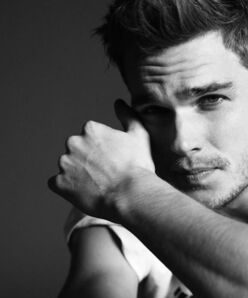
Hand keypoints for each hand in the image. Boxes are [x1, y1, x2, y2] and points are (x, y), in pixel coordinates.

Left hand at [48, 100, 154, 218]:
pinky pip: (58, 185)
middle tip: (105, 175)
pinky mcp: (59, 183)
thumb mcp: (139, 135)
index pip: (90, 138)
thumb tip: (119, 102)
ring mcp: (64, 163)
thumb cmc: (138, 166)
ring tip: (97, 186)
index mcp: (90, 129)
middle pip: (76, 151)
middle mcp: (73, 142)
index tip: (112, 162)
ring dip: (77, 175)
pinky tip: (85, 193)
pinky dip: (68, 189)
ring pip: (67, 168)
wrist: (130, 195)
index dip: (102, 152)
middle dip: (86, 161)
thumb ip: (127, 115)